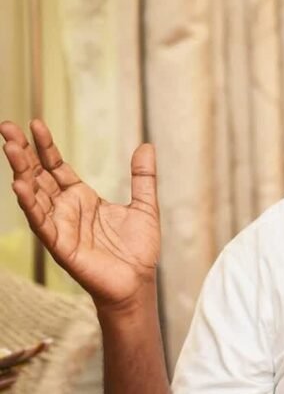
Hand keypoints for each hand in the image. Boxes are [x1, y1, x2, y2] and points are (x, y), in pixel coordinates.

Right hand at [0, 120, 160, 309]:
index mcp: (82, 198)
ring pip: (34, 195)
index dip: (45, 146)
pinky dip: (30, 205)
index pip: (56, 167)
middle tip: (7, 127)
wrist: (138, 282)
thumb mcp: (145, 205)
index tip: (35, 123)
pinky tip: (19, 186)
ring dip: (21, 172)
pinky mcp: (60, 245)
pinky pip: (42, 223)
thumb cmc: (138, 249)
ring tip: (10, 148)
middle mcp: (66, 209)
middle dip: (22, 152)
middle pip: (38, 176)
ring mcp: (60, 226)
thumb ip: (143, 176)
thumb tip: (147, 145)